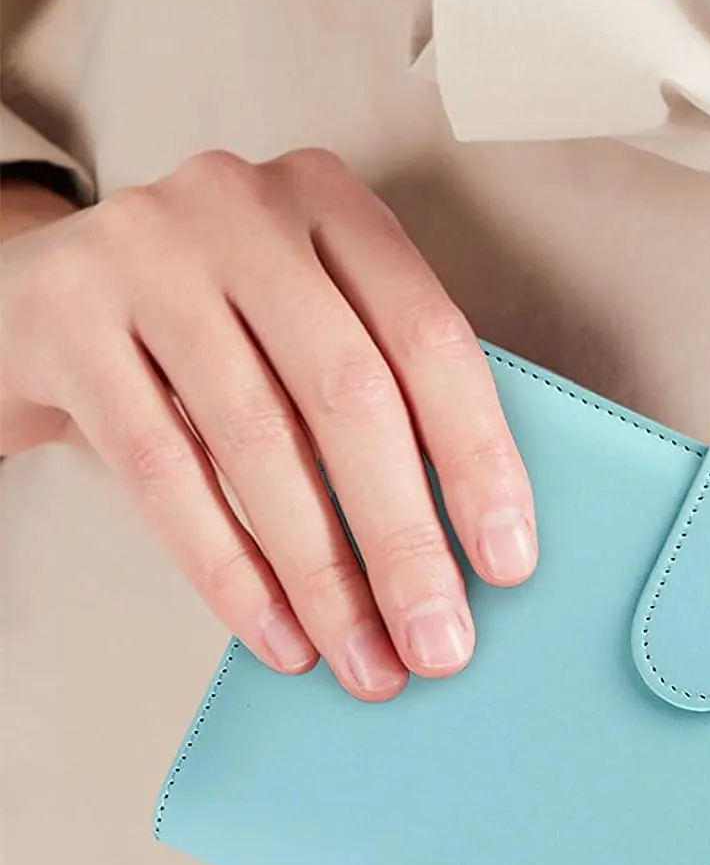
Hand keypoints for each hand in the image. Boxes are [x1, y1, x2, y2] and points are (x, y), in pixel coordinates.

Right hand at [0, 149, 536, 700]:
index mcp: (333, 204)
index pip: (431, 338)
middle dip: (404, 537)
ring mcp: (146, 251)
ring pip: (259, 440)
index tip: (508, 562)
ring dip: (323, 574)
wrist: (39, 297)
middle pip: (350, 393)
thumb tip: (469, 552)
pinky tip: (278, 635)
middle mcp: (244, 207)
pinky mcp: (66, 316)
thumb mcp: (305, 323)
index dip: (478, 458)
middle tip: (439, 642)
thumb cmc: (215, 328)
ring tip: (366, 660)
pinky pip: (162, 468)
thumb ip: (382, 396)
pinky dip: (229, 569)